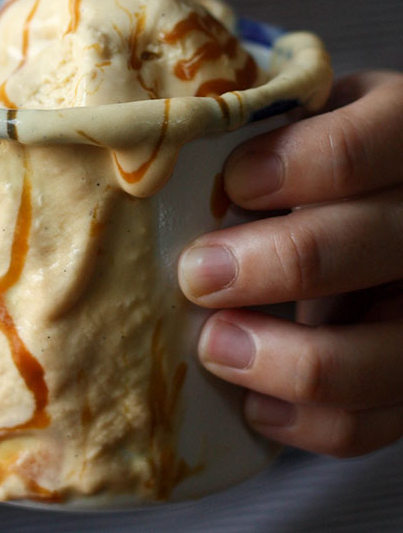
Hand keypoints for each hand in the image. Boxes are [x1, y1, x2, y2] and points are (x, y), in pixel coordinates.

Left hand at [178, 71, 402, 456]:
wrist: (369, 198)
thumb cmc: (311, 148)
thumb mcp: (299, 115)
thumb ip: (256, 130)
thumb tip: (159, 160)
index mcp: (399, 132)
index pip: (350, 151)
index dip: (285, 170)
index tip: (231, 183)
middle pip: (355, 248)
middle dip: (264, 266)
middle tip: (197, 274)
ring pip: (374, 356)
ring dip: (279, 359)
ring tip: (213, 344)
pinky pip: (369, 423)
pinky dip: (303, 421)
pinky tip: (251, 399)